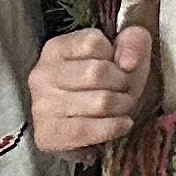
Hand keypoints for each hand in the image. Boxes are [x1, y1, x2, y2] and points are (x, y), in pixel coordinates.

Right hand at [31, 24, 155, 155]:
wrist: (93, 127)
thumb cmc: (109, 82)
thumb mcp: (126, 53)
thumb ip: (134, 40)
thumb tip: (129, 62)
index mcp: (56, 49)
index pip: (92, 43)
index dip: (115, 55)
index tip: (117, 66)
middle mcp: (41, 75)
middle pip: (97, 72)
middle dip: (122, 82)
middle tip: (124, 90)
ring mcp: (41, 106)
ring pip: (100, 102)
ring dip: (122, 105)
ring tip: (121, 106)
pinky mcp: (47, 135)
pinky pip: (89, 130)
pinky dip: (114, 127)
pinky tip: (120, 123)